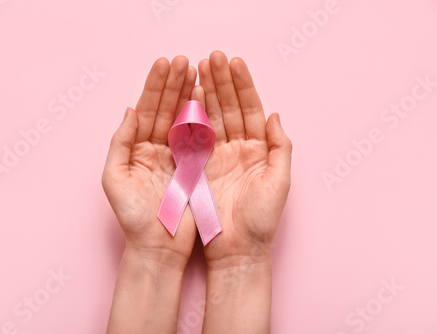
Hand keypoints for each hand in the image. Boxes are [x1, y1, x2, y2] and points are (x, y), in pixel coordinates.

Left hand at [102, 56, 197, 269]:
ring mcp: (176, 156)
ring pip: (183, 118)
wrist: (158, 247)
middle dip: (175, 83)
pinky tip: (207, 98)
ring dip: (189, 94)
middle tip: (185, 60)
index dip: (156, 86)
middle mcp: (156, 147)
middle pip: (166, 108)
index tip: (166, 63)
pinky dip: (203, 118)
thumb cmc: (132, 217)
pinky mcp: (194, 167)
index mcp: (136, 147)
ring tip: (198, 70)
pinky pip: (199, 138)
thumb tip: (130, 110)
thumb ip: (119, 142)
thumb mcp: (114, 179)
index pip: (147, 109)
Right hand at [199, 51, 291, 268]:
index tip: (234, 62)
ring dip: (205, 92)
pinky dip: (191, 117)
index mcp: (259, 148)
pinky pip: (194, 138)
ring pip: (211, 117)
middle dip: (221, 81)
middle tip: (212, 56)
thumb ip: (281, 146)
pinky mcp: (198, 167)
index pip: (250, 109)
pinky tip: (189, 97)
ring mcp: (216, 155)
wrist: (237, 249)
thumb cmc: (262, 219)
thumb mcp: (280, 181)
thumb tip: (275, 115)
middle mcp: (238, 147)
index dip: (243, 85)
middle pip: (229, 107)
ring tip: (198, 68)